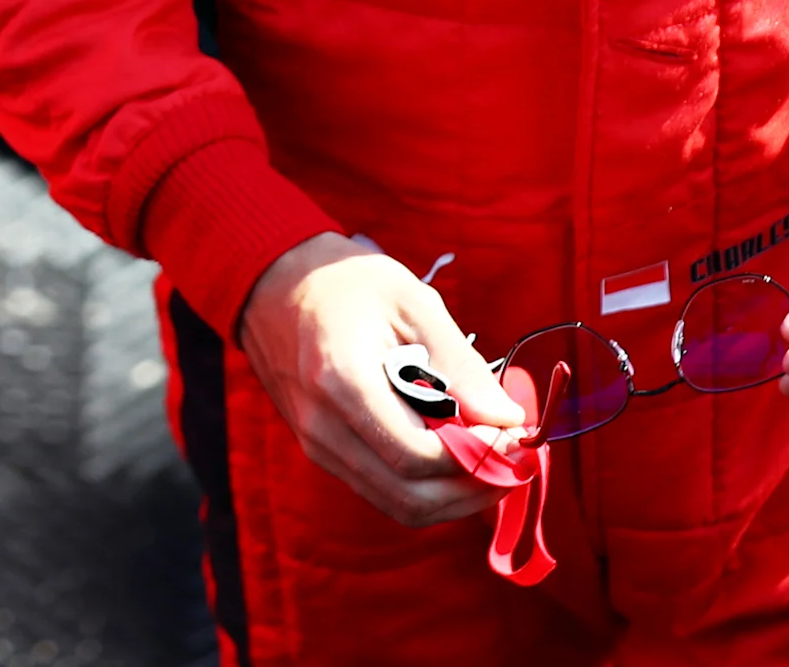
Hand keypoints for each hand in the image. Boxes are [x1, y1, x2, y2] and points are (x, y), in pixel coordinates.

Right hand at [236, 232, 524, 525]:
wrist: (273, 283)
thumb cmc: (348, 282)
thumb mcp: (413, 302)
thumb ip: (460, 365)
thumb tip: (508, 420)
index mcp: (342, 383)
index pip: (416, 457)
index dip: (475, 458)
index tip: (512, 434)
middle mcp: (323, 427)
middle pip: (410, 497)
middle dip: (473, 490)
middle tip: (515, 462)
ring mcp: (317, 445)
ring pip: (398, 505)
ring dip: (454, 498)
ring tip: (494, 464)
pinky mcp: (321, 450)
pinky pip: (382, 490)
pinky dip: (427, 488)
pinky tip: (456, 459)